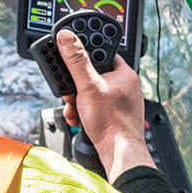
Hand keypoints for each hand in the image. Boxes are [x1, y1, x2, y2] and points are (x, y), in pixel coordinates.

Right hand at [57, 29, 154, 181]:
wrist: (119, 154)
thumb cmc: (112, 123)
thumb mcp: (88, 86)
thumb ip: (76, 60)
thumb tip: (67, 37)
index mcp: (124, 73)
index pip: (101, 52)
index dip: (84, 56)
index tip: (70, 59)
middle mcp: (123, 85)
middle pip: (91, 74)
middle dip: (76, 84)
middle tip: (71, 92)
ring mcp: (119, 100)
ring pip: (90, 92)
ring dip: (77, 100)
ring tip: (75, 109)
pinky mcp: (113, 114)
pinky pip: (93, 106)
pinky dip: (82, 111)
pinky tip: (79, 118)